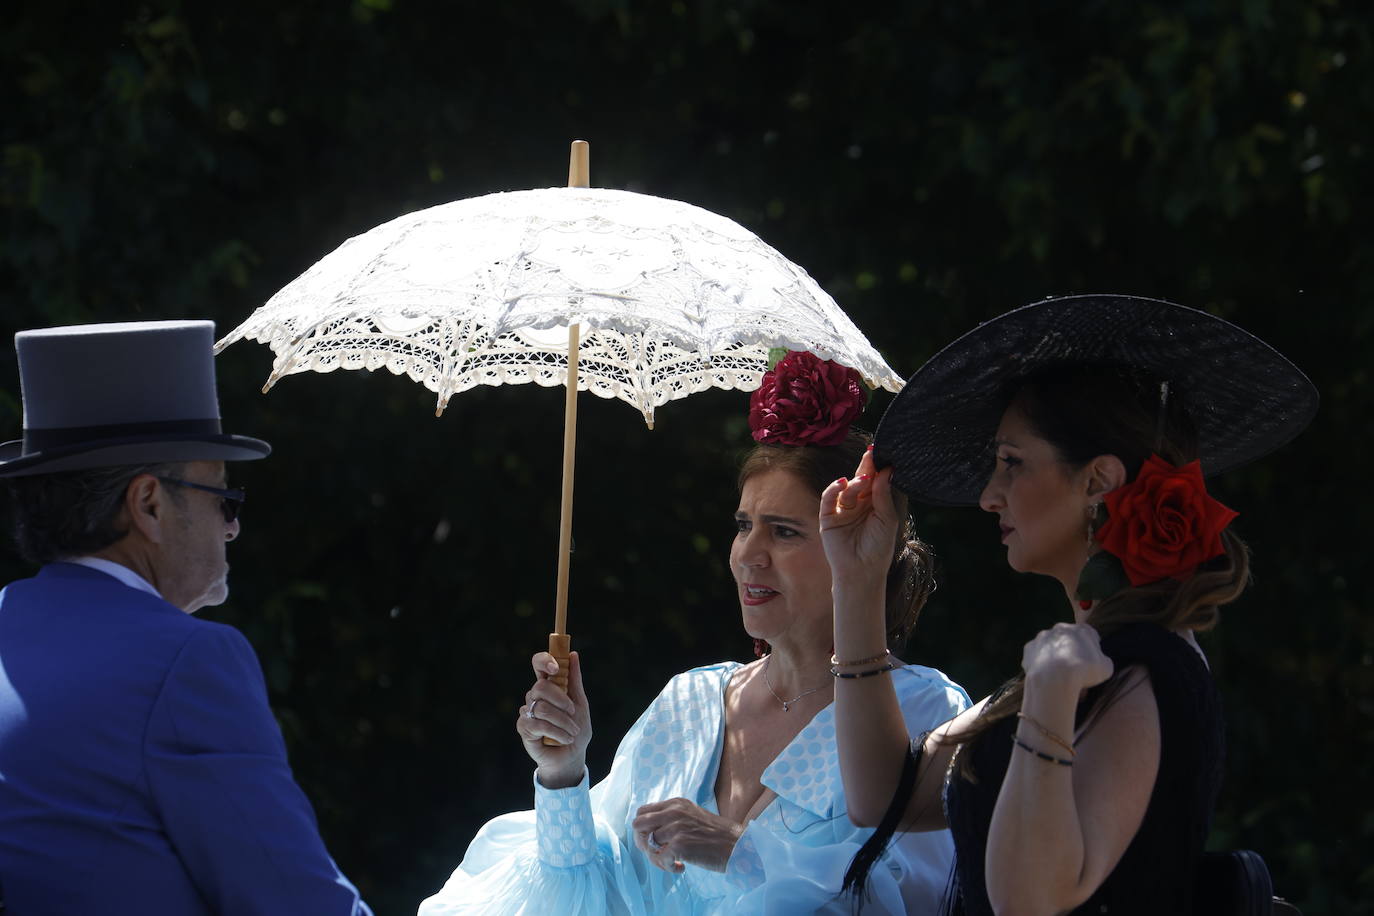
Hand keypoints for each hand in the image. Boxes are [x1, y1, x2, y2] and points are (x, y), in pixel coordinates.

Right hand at [516, 650, 591, 788]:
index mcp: (550, 686)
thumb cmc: (576, 728)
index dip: (544, 660)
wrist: (572, 756)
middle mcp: (536, 696)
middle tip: (573, 712)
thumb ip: (575, 680)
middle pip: (540, 686)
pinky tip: (565, 739)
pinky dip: (557, 732)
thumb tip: (573, 654)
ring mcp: (527, 711)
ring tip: (573, 732)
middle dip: (561, 700)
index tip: (556, 667)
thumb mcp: (580, 703)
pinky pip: (538, 724)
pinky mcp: (524, 727)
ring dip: (563, 721)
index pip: (538, 664)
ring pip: (542, 707)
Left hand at [631, 798, 744, 872]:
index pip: (643, 811)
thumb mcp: (692, 816)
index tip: (653, 842)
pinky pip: (660, 859)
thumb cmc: (717, 836)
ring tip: (674, 863)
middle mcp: (674, 811)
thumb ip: (672, 818)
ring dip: (657, 859)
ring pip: (648, 845)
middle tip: (656, 853)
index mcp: (676, 803)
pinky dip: (668, 867)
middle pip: (638, 824)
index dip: (643, 829)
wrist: (738, 846)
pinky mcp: (680, 844)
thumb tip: (649, 833)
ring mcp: (676, 827)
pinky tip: (681, 868)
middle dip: (642, 842)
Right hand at [818, 447, 897, 585]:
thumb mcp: (886, 519)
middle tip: (872, 453)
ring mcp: (842, 510)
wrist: (863, 571)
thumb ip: (883, 495)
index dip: (878, 467)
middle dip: (866, 466)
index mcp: (874, 504)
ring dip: (854, 482)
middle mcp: (858, 504)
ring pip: (846, 488)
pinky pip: (828, 498)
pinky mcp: (828, 517)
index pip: (875, 481)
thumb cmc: (879, 547)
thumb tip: (886, 470)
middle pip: (860, 480)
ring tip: (863, 479)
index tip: (883, 453)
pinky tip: (841, 483)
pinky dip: (833, 489)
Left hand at [1020, 623, 1114, 694]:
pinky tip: (1046, 677)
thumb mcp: (1106, 668)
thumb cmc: (1085, 672)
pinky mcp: (1029, 648)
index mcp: (1082, 630)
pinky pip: (1037, 656)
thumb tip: (1099, 662)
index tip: (1091, 664)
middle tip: (1075, 672)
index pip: (1090, 636)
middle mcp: (1061, 628)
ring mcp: (1043, 637)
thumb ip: (1103, 660)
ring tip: (1059, 678)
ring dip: (1055, 658)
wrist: (1055, 678)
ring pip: (1051, 647)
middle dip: (1071, 652)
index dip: (1091, 650)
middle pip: (1068, 640)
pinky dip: (1041, 664)